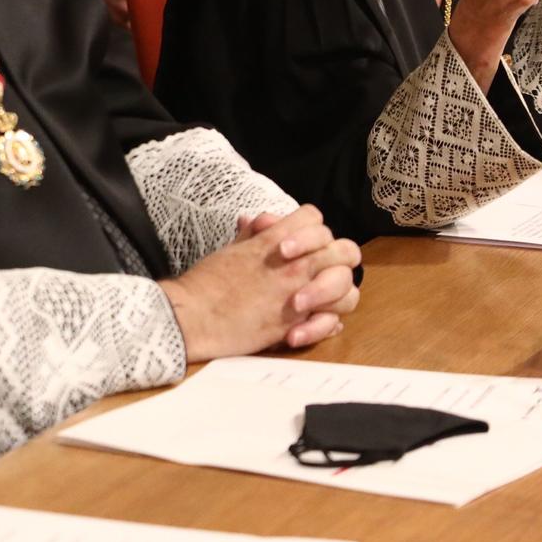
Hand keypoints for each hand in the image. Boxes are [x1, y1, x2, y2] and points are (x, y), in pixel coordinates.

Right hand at [159, 206, 360, 359]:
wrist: (194, 316)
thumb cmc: (206, 282)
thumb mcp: (231, 248)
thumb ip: (252, 234)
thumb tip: (258, 222)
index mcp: (275, 239)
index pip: (313, 218)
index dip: (310, 229)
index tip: (297, 244)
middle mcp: (295, 263)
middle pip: (344, 249)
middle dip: (337, 257)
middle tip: (320, 270)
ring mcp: (300, 292)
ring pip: (347, 286)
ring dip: (336, 293)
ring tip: (315, 302)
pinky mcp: (297, 323)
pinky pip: (333, 320)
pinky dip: (327, 324)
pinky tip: (310, 324)